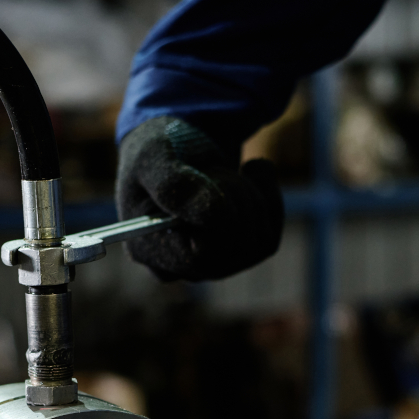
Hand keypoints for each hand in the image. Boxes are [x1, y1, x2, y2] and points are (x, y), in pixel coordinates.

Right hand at [117, 116, 283, 281]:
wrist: (178, 149)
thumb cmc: (159, 152)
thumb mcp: (154, 155)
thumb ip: (174, 184)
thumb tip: (214, 214)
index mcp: (148, 249)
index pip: (202, 256)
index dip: (219, 216)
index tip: (209, 174)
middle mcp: (179, 269)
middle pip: (235, 249)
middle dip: (235, 196)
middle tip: (215, 167)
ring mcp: (211, 267)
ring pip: (258, 244)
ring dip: (251, 196)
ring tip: (227, 171)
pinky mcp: (237, 257)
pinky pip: (270, 239)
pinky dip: (269, 199)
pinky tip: (251, 172)